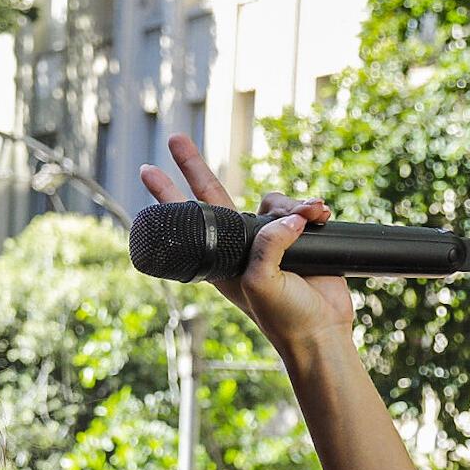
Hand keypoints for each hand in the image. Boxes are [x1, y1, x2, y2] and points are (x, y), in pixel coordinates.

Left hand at [138, 133, 354, 354]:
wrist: (320, 331)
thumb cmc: (283, 316)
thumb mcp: (262, 283)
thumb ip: (266, 247)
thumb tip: (285, 220)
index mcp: (220, 258)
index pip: (188, 219)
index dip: (168, 196)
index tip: (147, 170)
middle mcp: (241, 244)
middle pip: (213, 195)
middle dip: (193, 166)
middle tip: (174, 138)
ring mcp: (270, 239)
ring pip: (272, 201)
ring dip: (291, 203)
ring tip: (312, 218)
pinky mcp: (300, 237)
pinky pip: (301, 209)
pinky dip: (311, 208)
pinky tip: (321, 215)